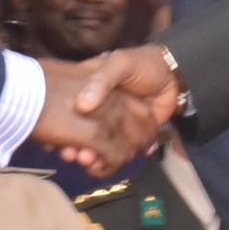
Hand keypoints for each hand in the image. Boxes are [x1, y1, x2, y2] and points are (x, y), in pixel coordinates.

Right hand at [30, 50, 176, 173]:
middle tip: (70, 154)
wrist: (173, 75)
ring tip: (85, 161)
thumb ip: (102, 80)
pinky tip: (100, 165)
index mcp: (88, 88)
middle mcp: (96, 108)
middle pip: (77, 130)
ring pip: (92, 143)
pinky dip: (106, 160)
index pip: (67, 108)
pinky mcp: (125, 135)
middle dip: (71, 144)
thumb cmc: (142, 64)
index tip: (55, 137)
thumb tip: (82, 105)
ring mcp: (110, 123)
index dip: (59, 123)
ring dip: (86, 154)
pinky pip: (112, 151)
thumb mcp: (119, 64)